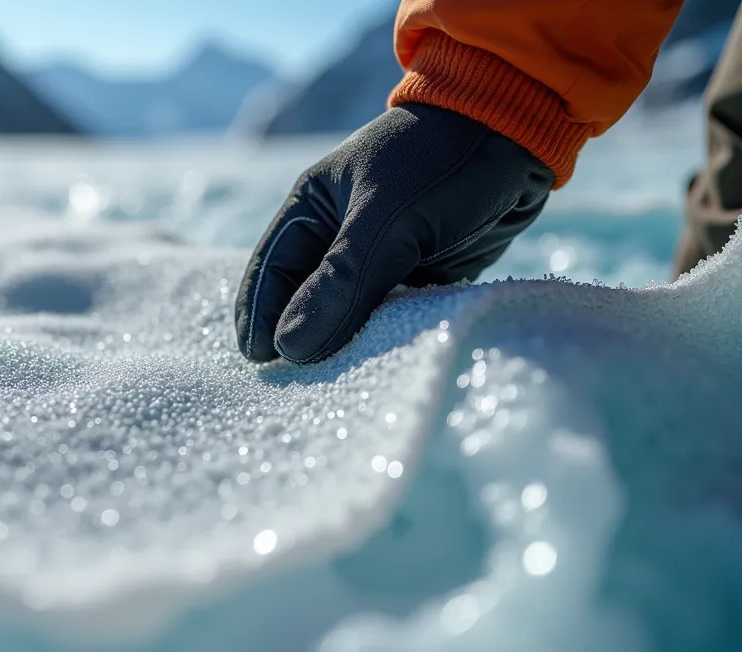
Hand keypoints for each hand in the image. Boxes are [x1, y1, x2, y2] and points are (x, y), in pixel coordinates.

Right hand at [235, 103, 554, 363]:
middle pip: (304, 297)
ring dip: (344, 343)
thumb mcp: (387, 217)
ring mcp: (379, 255)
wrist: (520, 134)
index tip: (261, 363)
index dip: (260, 316)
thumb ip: (340, 282)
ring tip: (336, 385)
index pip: (271, 270)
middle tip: (296, 387)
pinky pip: (391, 315)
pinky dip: (385, 338)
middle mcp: (338, 234)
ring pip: (348, 311)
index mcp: (312, 208)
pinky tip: (383, 363)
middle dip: (299, 337)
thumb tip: (288, 346)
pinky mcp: (419, 273)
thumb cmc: (441, 160)